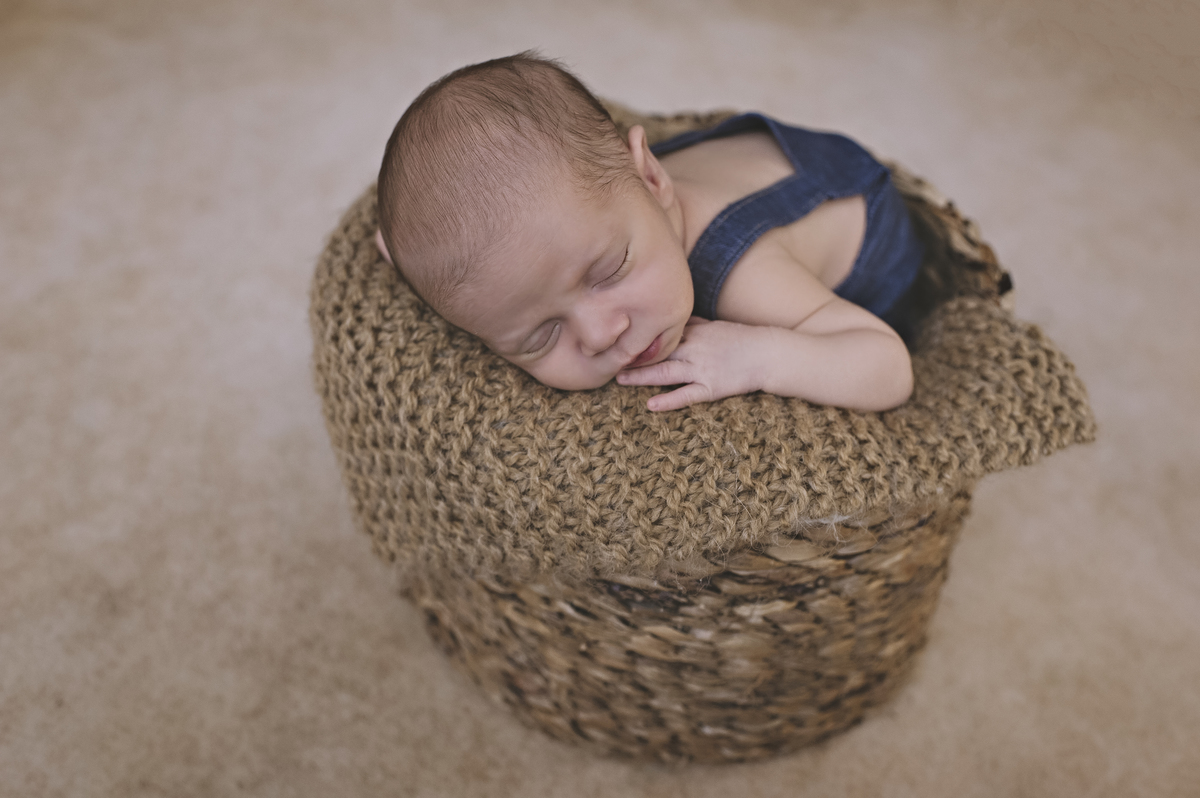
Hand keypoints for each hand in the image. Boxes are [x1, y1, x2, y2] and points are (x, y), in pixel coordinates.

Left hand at [616, 317, 766, 410]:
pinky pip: (687, 395)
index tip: (616, 337)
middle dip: (632, 356)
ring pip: (666, 372)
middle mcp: (695, 348)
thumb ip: (692, 325)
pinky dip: (668, 401)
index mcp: (695, 331)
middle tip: (607, 359)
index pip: (661, 333)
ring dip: (641, 376)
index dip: (637, 337)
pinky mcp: (712, 388)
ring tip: (620, 379)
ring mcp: (703, 369)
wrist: (770, 353)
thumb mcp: (715, 325)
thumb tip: (670, 321)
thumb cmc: (742, 339)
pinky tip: (651, 405)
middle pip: (657, 352)